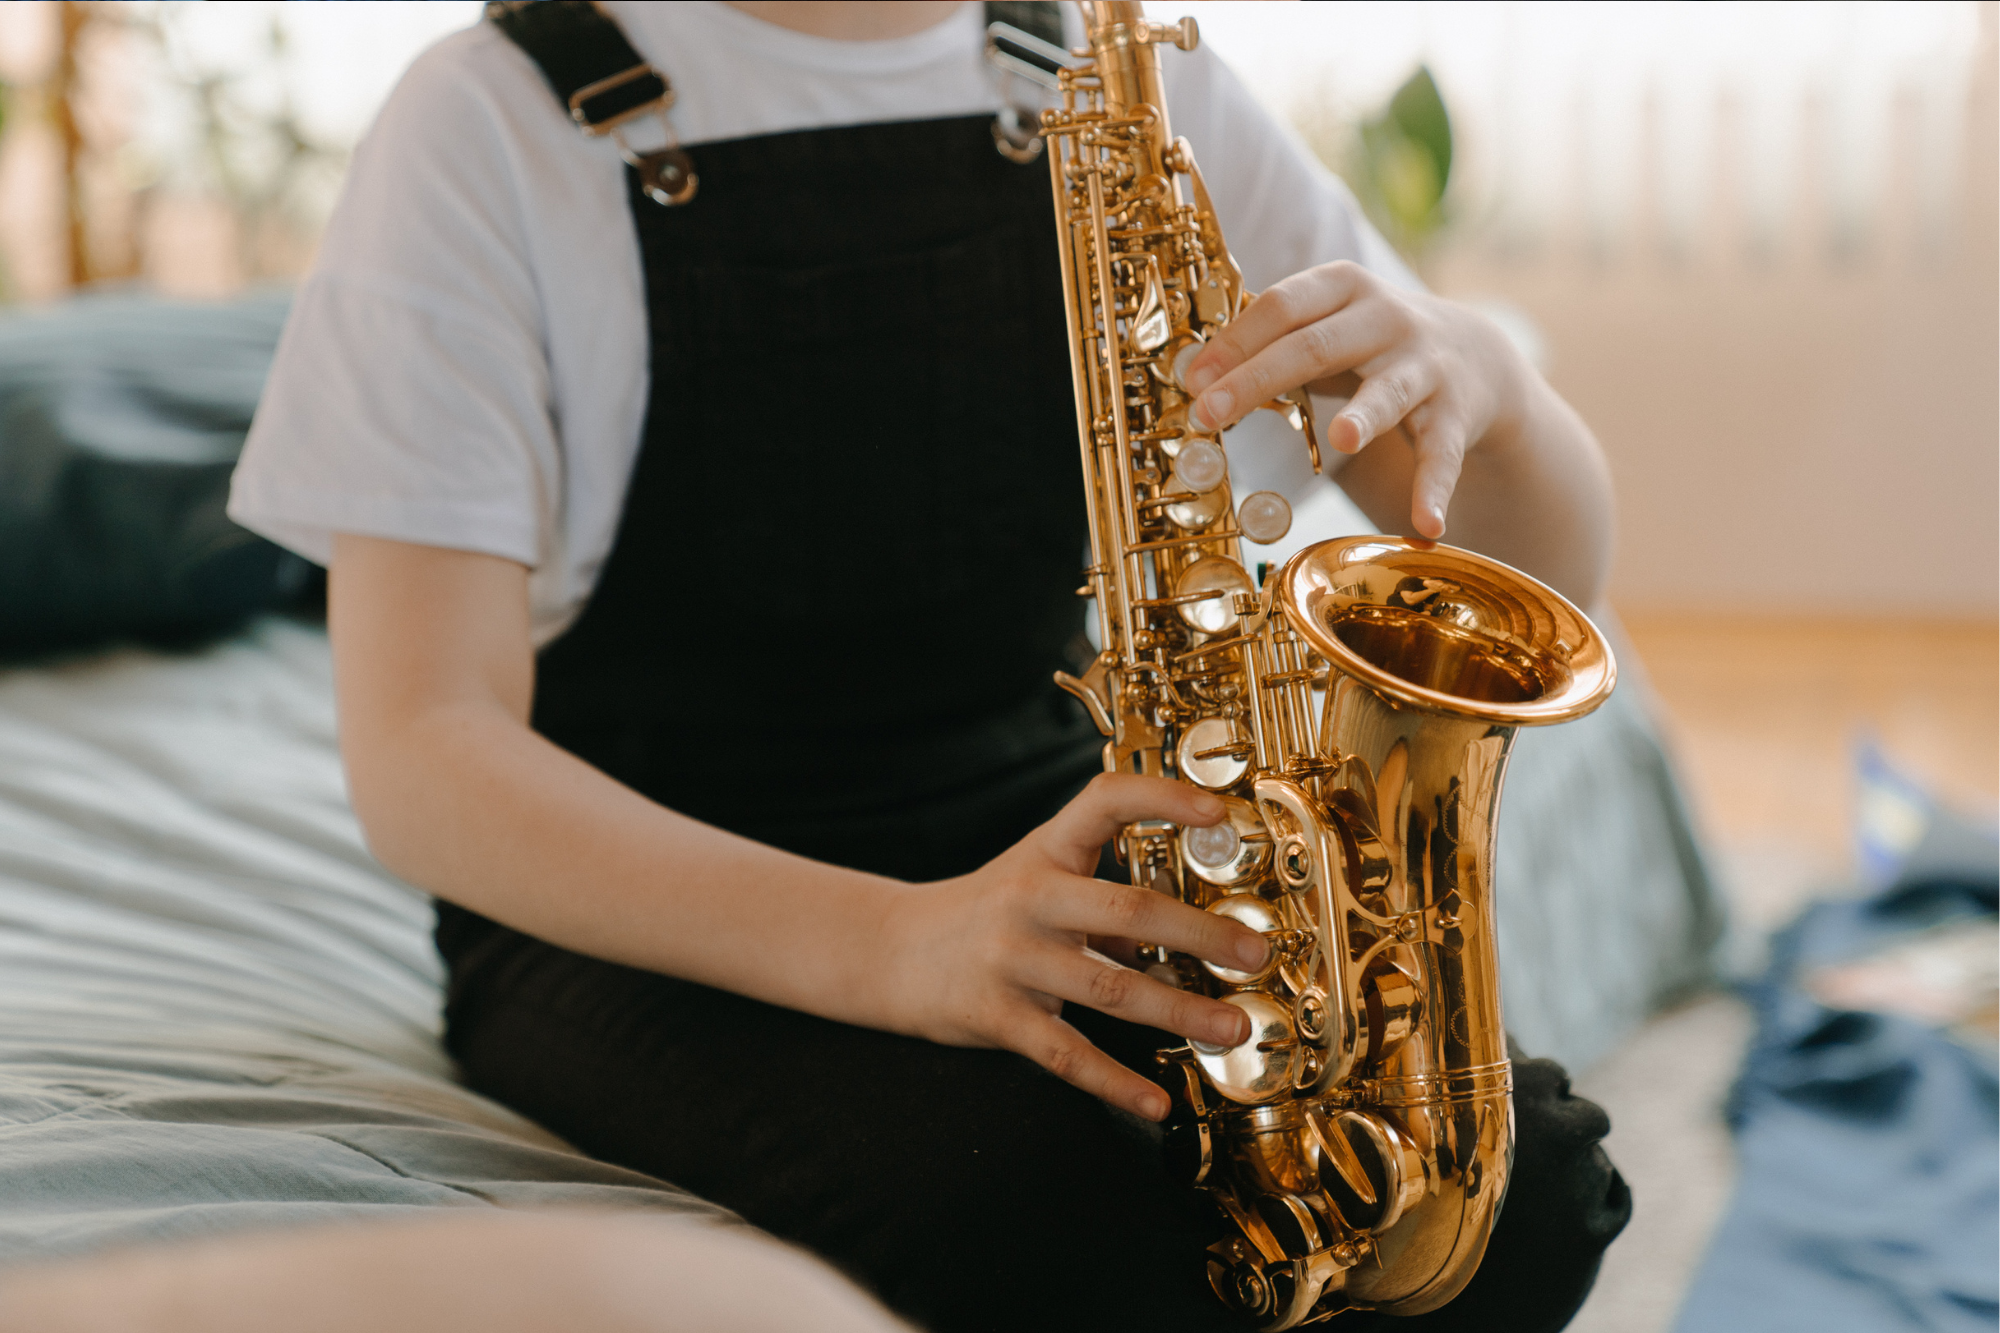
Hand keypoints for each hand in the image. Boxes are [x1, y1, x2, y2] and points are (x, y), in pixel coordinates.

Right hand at [878, 774, 1270, 1121]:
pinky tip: (1156, 1101)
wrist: (891, 952)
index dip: (1162, 797)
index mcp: (1046, 851)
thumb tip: (1196, 937)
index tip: (1217, 811)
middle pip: (1128, 909)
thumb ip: (1107, 903)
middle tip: (1255, 953)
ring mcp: (1010, 957)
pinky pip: (1065, 1055)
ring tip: (1233, 1029)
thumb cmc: (986, 913)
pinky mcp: (995, 1014)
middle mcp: (1030, 898)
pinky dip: (1114, 1082)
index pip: (1105, 801)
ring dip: (1179, 1012)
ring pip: (1109, 989)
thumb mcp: (1038, 881)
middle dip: (1201, 933)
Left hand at [1182, 260, 1530, 539]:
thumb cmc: (1371, 343)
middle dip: (1257, 380)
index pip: (1282, 306)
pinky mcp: (1454, 414)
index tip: (1193, 379)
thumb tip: (1195, 375)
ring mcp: (1424, 366)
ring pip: (1387, 393)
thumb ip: (1272, 345)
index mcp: (1343, 288)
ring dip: (1365, 416)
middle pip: (1315, 347)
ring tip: (1342, 440)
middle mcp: (1387, 318)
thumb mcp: (1324, 327)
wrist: (1476, 355)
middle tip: (1208, 414)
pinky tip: (1426, 526)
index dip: (1234, 342)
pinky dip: (1433, 491)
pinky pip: (1441, 456)